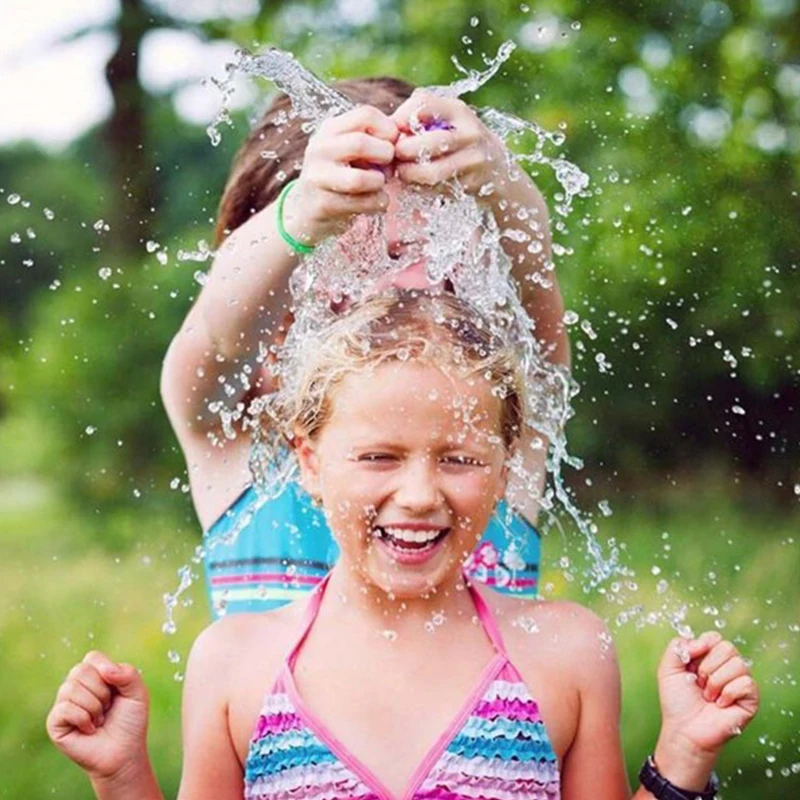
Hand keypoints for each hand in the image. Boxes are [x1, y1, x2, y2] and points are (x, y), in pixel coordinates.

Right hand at [46, 651, 149, 780]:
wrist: (123, 752)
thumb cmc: (130, 722)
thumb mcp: (138, 692)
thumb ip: (127, 673)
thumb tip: (104, 670)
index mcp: (94, 676)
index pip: (91, 658)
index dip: (107, 671)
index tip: (117, 689)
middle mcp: (76, 687)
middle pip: (80, 670)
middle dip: (101, 691)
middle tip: (107, 708)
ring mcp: (63, 704)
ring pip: (71, 688)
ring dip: (94, 707)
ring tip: (99, 720)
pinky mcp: (55, 722)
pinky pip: (65, 708)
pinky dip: (84, 719)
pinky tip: (89, 729)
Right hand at [283, 106, 398, 245]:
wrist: (307, 209)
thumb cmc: (340, 176)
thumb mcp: (351, 150)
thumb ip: (374, 139)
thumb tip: (405, 138)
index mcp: (330, 129)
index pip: (365, 114)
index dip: (388, 128)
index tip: (392, 144)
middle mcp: (320, 149)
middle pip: (360, 143)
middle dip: (384, 156)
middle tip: (388, 167)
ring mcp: (318, 177)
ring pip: (359, 179)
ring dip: (379, 182)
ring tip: (380, 185)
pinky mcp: (323, 204)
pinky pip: (361, 203)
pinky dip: (378, 203)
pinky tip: (377, 202)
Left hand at [391, 90, 509, 200]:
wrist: (497, 168)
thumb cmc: (458, 140)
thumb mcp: (446, 118)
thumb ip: (417, 115)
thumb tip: (387, 127)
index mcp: (458, 110)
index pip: (423, 104)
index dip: (401, 118)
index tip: (394, 131)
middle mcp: (469, 133)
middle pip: (426, 143)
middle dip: (403, 152)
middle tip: (394, 157)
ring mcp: (473, 160)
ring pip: (431, 172)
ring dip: (410, 174)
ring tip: (402, 172)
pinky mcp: (472, 184)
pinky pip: (438, 188)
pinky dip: (422, 187)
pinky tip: (416, 183)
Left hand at [654, 632, 758, 781]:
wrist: (684, 730)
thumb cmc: (677, 701)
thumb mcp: (668, 668)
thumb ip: (678, 646)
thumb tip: (702, 641)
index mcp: (708, 657)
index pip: (714, 637)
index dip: (701, 647)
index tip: (690, 664)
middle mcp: (726, 667)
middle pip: (727, 647)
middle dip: (707, 666)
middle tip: (699, 684)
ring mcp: (740, 682)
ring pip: (738, 664)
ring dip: (716, 682)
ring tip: (708, 696)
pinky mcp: (751, 699)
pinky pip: (746, 683)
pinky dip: (728, 693)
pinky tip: (720, 704)